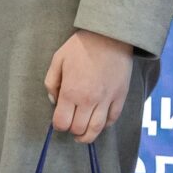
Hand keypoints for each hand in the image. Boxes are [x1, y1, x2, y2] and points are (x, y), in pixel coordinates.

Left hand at [45, 29, 133, 143]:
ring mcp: (107, 100)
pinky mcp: (120, 97)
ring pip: (96, 130)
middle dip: (71, 130)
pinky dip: (104, 126)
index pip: (62, 122)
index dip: (58, 124)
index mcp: (72, 92)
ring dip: (87, 136)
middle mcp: (89, 100)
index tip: (58, 120)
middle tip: (70, 124)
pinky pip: (112, 119)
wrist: (110, 36)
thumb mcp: (58, 60)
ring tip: (82, 135)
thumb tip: (54, 101)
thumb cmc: (81, 46)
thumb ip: (52, 83)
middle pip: (79, 129)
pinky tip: (98, 123)